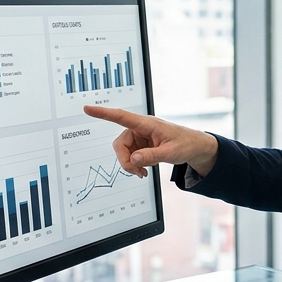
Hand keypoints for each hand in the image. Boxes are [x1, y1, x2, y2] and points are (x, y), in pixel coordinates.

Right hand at [84, 105, 218, 177]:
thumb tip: (134, 159)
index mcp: (147, 124)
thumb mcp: (171, 152)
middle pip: (120, 144)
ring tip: (144, 173)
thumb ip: (152, 156)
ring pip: (123, 152)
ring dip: (130, 165)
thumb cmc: (185, 144)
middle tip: (138, 173)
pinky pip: (129, 156)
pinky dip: (134, 165)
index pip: (121, 117)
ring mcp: (139, 137)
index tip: (88, 109)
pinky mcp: (140, 145)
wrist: (194, 148)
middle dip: (125, 161)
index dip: (103, 113)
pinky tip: (144, 170)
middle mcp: (140, 128)